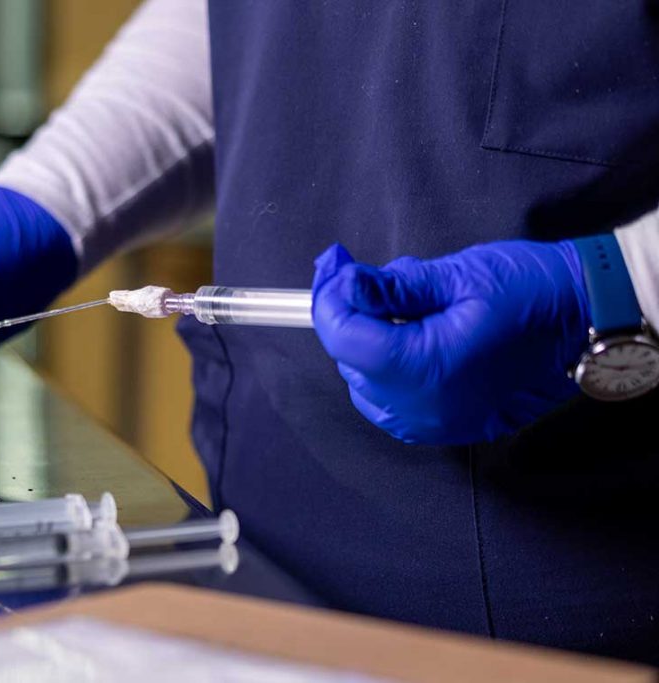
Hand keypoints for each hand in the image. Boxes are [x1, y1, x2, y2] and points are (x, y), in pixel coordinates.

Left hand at [310, 240, 589, 443]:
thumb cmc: (532, 292)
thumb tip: (343, 283)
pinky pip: (393, 402)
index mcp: (425, 369)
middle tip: (372, 277)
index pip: (343, 338)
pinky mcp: (448, 426)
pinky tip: (414, 337)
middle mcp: (424, 408)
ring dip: (370, 342)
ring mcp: (436, 424)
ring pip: (366, 383)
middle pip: (351, 360)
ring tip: (407, 307)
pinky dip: (389, 368)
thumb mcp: (457, 276)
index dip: (330, 297)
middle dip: (353, 314)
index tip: (336, 265)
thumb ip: (392, 286)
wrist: (587, 320)